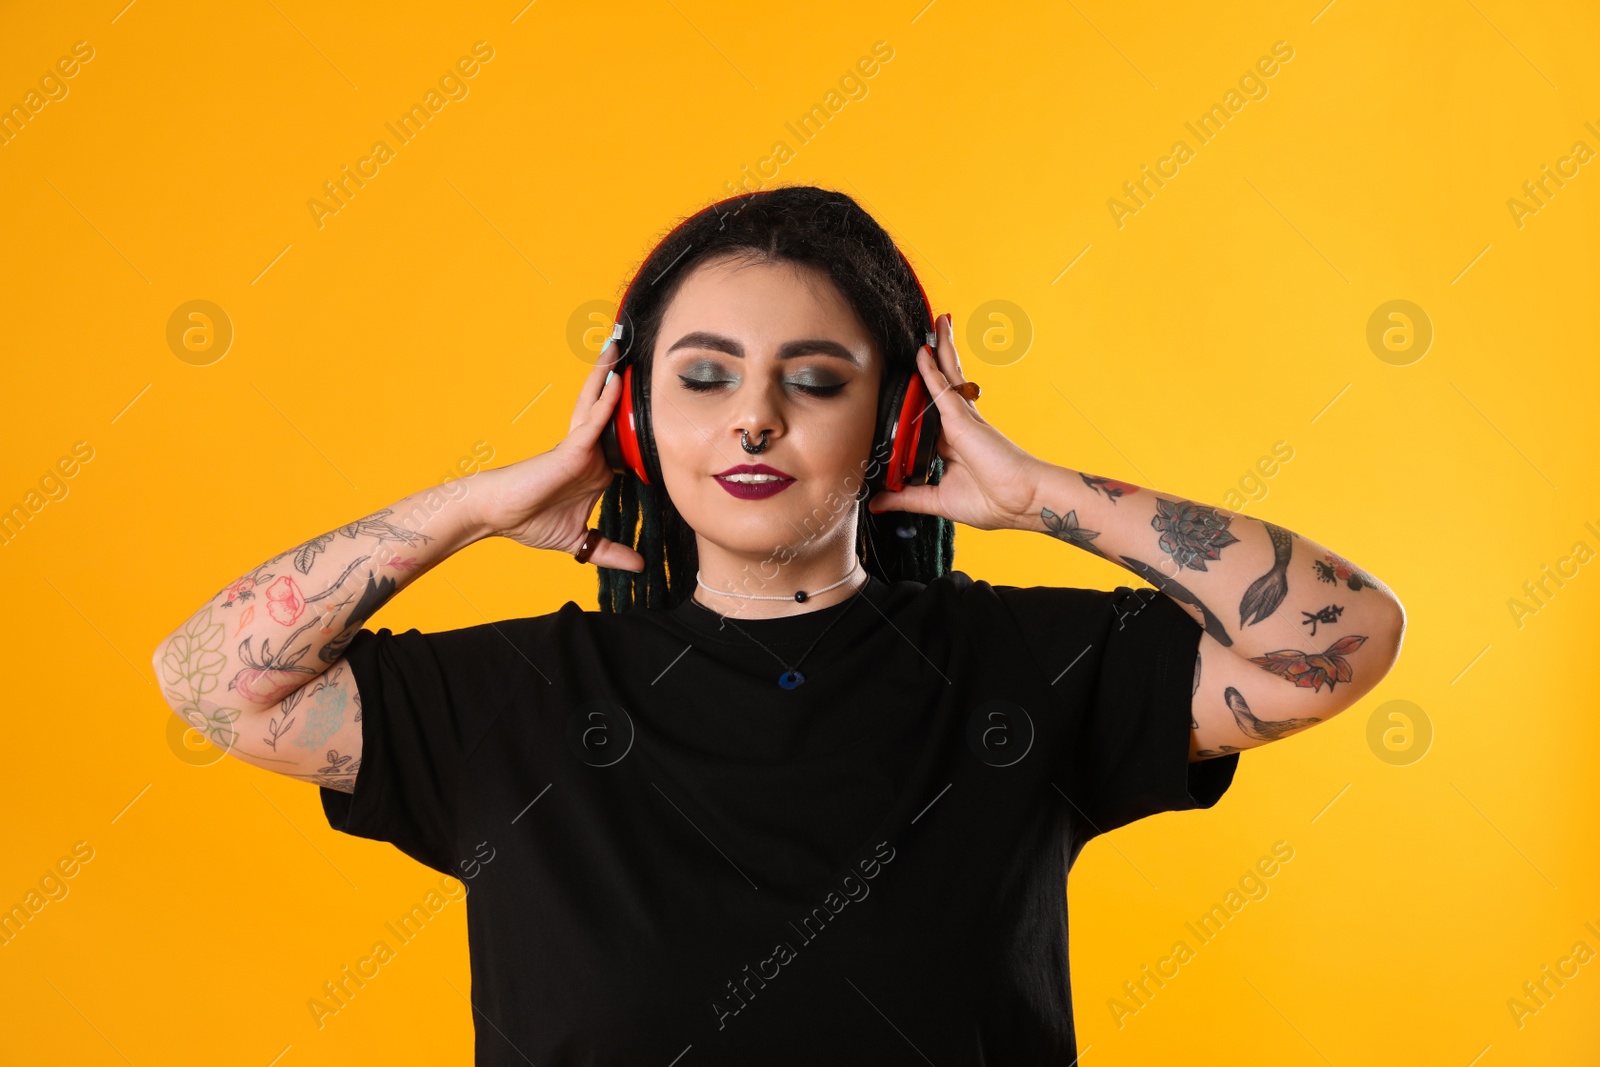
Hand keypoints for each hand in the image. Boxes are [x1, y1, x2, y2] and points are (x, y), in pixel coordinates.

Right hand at [472, 346, 646, 570]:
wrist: (496, 515)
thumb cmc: (529, 520)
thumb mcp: (580, 541)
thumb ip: (611, 551)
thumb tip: (639, 566)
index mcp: (596, 471)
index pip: (627, 443)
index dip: (643, 426)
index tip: (665, 409)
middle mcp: (590, 453)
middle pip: (612, 413)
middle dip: (624, 386)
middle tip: (643, 359)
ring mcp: (579, 448)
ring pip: (598, 406)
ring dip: (609, 377)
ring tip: (620, 348)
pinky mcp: (569, 450)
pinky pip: (590, 422)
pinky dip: (604, 404)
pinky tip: (615, 384)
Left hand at [865, 314, 1045, 531]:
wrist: (1022, 503)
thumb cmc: (993, 502)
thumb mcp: (937, 500)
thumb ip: (905, 497)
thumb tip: (876, 503)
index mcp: (953, 443)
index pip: (930, 413)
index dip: (921, 395)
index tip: (908, 382)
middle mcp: (958, 426)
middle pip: (943, 384)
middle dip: (937, 359)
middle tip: (928, 336)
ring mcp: (962, 420)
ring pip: (947, 376)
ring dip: (940, 349)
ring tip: (937, 323)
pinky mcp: (963, 420)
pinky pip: (942, 388)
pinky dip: (930, 370)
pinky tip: (922, 352)